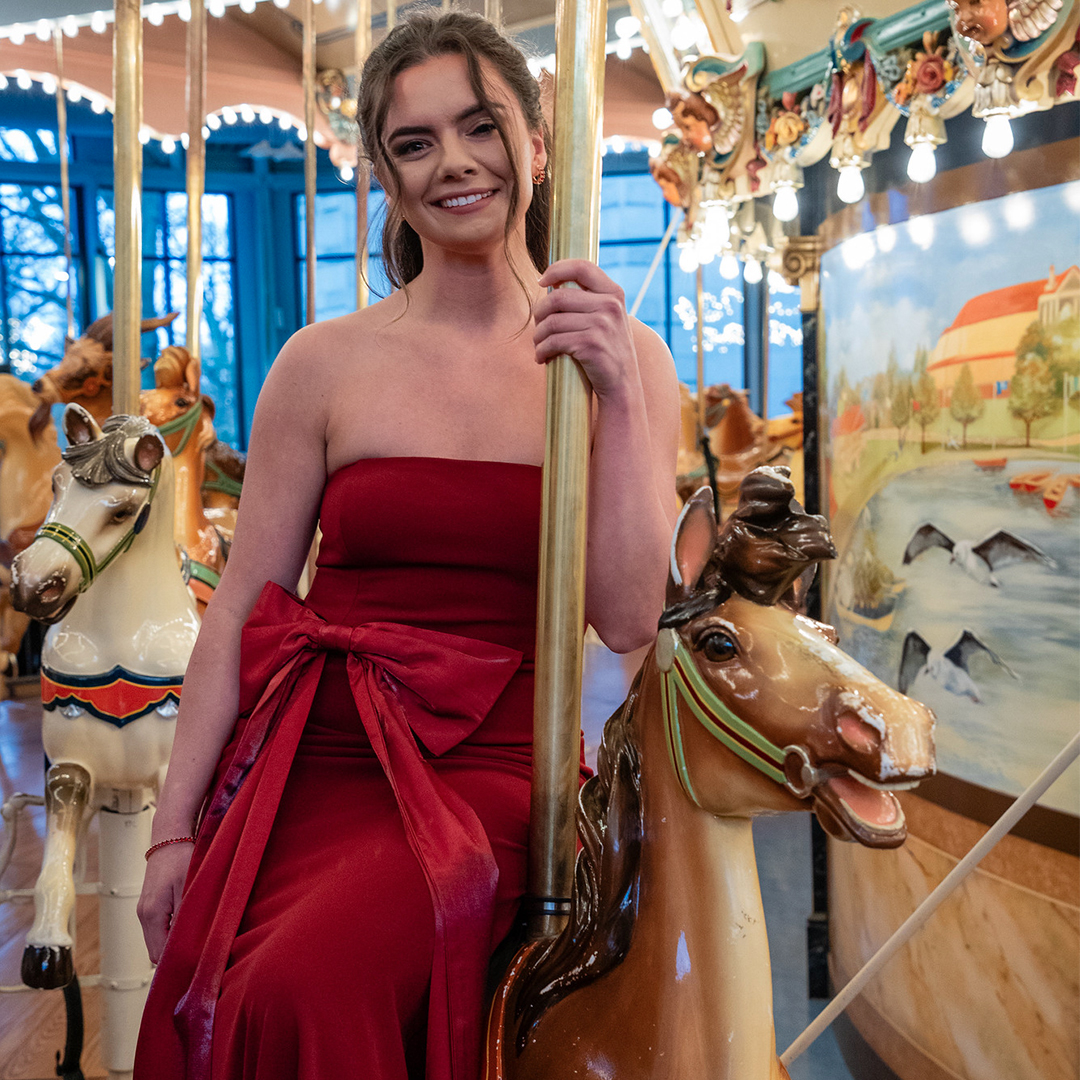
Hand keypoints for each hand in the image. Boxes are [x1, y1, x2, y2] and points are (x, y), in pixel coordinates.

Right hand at [137, 842, 193, 963]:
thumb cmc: (182, 858)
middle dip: (175, 955)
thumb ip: (187, 916)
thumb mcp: (189, 887)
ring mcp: (144, 910)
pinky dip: (170, 932)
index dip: (177, 961)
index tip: (197, 964)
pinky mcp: (149, 905)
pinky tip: (188, 925)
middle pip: (156, 951)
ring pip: (157, 940)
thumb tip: (190, 943)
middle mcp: (143, 915)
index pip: (159, 954)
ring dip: (173, 943)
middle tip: (200, 955)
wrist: (169, 838)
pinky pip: (158, 928)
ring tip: (197, 940)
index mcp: (152, 914)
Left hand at [533, 259, 637, 401]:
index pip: (581, 267)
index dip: (556, 269)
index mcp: (614, 293)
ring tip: (539, 345)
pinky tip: (542, 357)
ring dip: (538, 336)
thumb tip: (552, 285)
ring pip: (552, 321)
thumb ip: (589, 300)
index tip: (541, 281)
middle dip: (539, 313)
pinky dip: (542, 350)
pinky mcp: (591, 345)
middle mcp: (610, 305)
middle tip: (538, 327)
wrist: (623, 386)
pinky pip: (553, 341)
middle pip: (558, 297)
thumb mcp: (607, 319)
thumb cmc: (607, 352)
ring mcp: (602, 325)